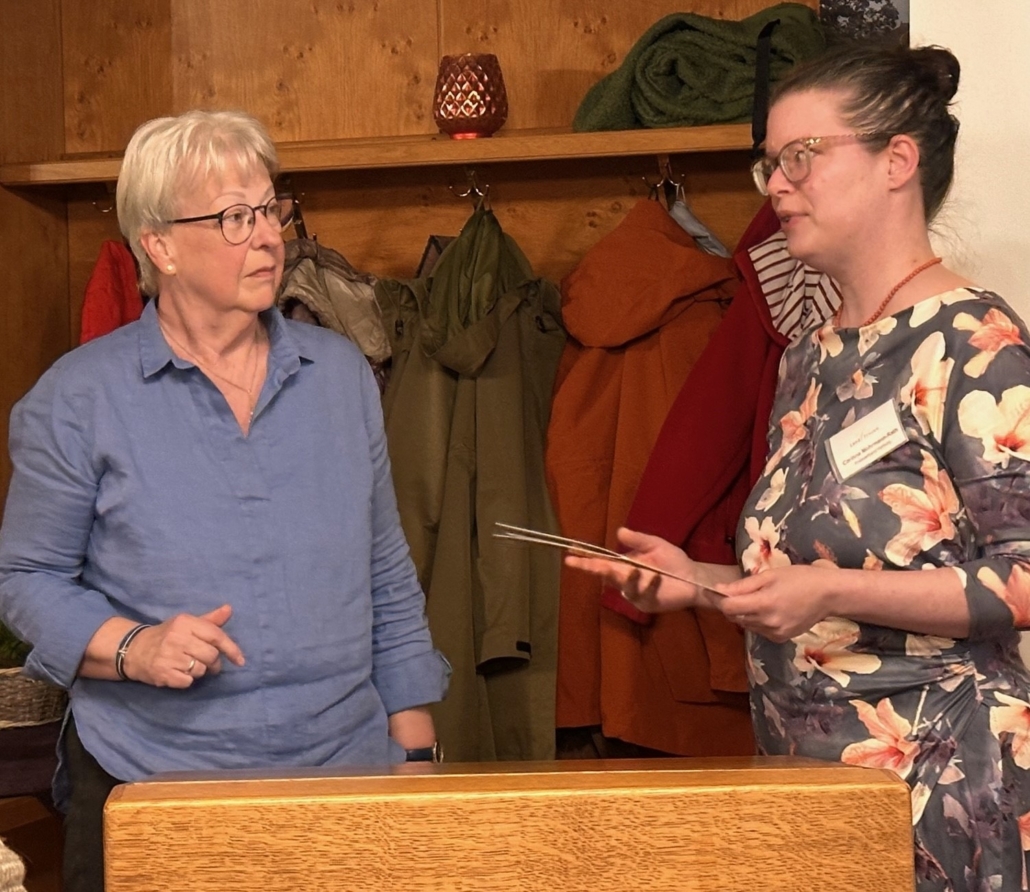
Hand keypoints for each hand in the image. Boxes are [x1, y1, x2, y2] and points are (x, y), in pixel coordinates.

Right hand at [123, 604, 244, 687]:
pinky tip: (179, 673)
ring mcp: (168, 656)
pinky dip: (187, 680)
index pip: (216, 636)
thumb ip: (210, 620)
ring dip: (199, 671)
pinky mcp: (162, 673)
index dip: (231, 649)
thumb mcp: (187, 624)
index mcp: (185, 623)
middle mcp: (176, 637)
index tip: (240, 661)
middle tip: (207, 662)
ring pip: (201, 670)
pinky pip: (188, 681)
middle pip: (211, 656)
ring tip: (189, 665)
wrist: (134, 649)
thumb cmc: (168, 636)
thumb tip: (229, 608)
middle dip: (214, 662)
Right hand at [564, 528, 712, 612]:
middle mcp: (625, 580)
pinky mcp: (647, 604)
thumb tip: (619, 531)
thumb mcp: (654, 544)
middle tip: (582, 562)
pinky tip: (656, 577)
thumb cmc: (673, 561)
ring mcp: (635, 594)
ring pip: (623, 586)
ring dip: (628, 577)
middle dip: (593, 568)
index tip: (569, 555)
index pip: (600, 562)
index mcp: (624, 565)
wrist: (693, 578)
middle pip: (605, 575)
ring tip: (636, 569)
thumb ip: (638, 539)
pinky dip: (649, 584)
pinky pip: (643, 594)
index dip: (585, 559)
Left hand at [717, 564, 836, 642]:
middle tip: (731, 591)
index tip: (711, 590)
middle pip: (735, 617)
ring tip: (753, 598)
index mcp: (764, 604)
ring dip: (743, 613)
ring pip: (746, 624)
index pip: (729, 608)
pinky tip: (766, 609)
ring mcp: (775, 633)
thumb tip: (719, 590)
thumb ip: (743, 585)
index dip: (717, 599)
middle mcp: (768, 623)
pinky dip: (756, 620)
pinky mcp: (780, 639)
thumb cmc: (800, 578)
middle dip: (729, 605)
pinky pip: (759, 630)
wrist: (829, 595)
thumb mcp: (770, 575)